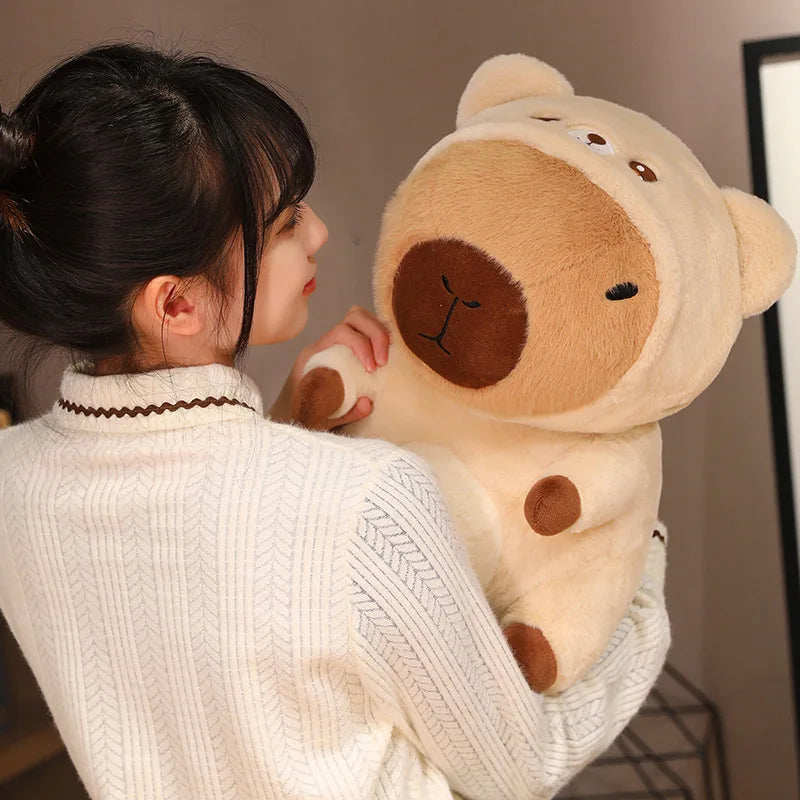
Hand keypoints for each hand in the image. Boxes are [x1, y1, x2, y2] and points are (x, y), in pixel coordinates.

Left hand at [269, 306, 389, 428]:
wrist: (296, 414)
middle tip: (383, 362)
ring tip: (386, 358)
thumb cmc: (307, 414)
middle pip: (354, 316)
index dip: (361, 345)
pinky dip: (381, 336)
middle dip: (376, 335)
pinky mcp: (350, 346)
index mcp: (315, 354)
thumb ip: (346, 413)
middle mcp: (327, 342)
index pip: (341, 332)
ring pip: (362, 318)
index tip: (371, 369)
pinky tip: (388, 354)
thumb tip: (369, 403)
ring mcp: (338, 342)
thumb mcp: (324, 418)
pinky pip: (367, 329)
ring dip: (380, 333)